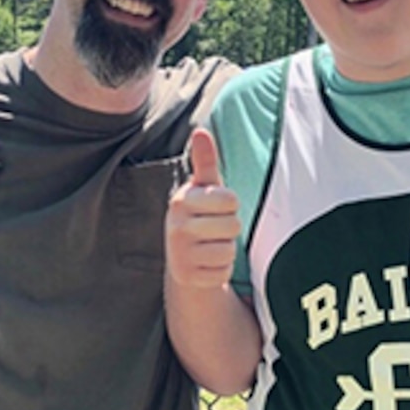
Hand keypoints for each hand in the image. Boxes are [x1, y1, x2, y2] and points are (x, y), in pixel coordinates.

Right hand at [166, 129, 241, 289]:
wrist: (182, 259)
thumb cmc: (200, 215)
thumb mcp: (204, 189)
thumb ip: (205, 162)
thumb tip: (200, 131)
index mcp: (180, 200)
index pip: (230, 200)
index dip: (230, 205)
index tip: (214, 208)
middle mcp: (176, 227)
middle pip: (233, 226)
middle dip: (229, 228)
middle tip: (212, 230)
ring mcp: (179, 254)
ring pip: (229, 251)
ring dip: (226, 250)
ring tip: (209, 246)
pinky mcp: (187, 278)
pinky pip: (223, 272)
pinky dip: (220, 270)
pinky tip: (206, 264)